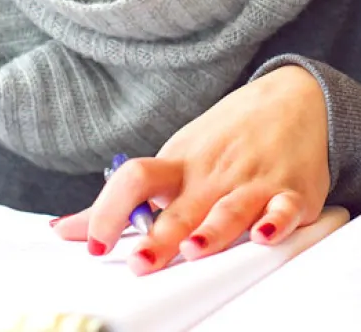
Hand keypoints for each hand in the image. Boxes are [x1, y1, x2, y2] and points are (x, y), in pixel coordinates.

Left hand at [52, 64, 330, 275]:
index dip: (111, 209)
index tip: (94, 243)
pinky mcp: (291, 193)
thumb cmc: (224, 138)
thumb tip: (65, 230)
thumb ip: (123, 201)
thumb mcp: (173, 160)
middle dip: (160, 237)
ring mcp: (251, 183)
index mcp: (178, 168)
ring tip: (193, 249)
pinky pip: (284, 208)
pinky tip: (266, 236)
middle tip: (140, 262)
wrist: (295, 97)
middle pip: (180, 207)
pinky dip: (277, 222)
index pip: (135, 179)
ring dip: (212, 231)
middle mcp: (211, 177)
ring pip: (229, 210)